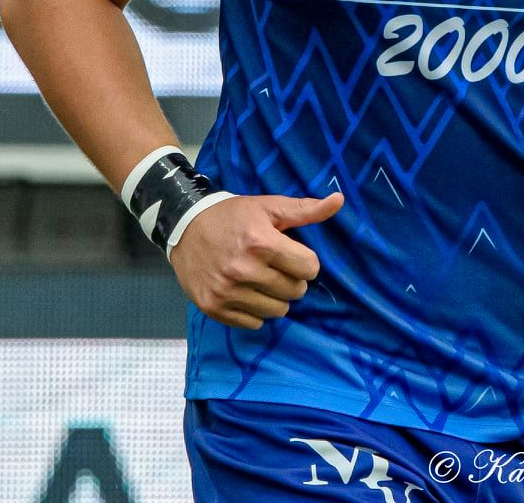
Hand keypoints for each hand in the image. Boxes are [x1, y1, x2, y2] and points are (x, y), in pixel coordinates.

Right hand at [167, 191, 343, 329]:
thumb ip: (305, 209)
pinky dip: (254, 311)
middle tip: (276, 267)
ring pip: (277, 311)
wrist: (184, 227)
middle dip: (292, 279)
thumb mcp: (268, 207)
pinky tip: (246, 292)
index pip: (309, 268)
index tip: (293, 255)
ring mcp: (227, 291)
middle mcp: (243, 270)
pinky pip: (253, 323)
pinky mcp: (213, 307)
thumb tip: (339, 199)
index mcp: (261, 243)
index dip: (305, 261)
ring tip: (261, 280)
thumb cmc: (232, 216)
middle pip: (295, 292)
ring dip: (275, 298)